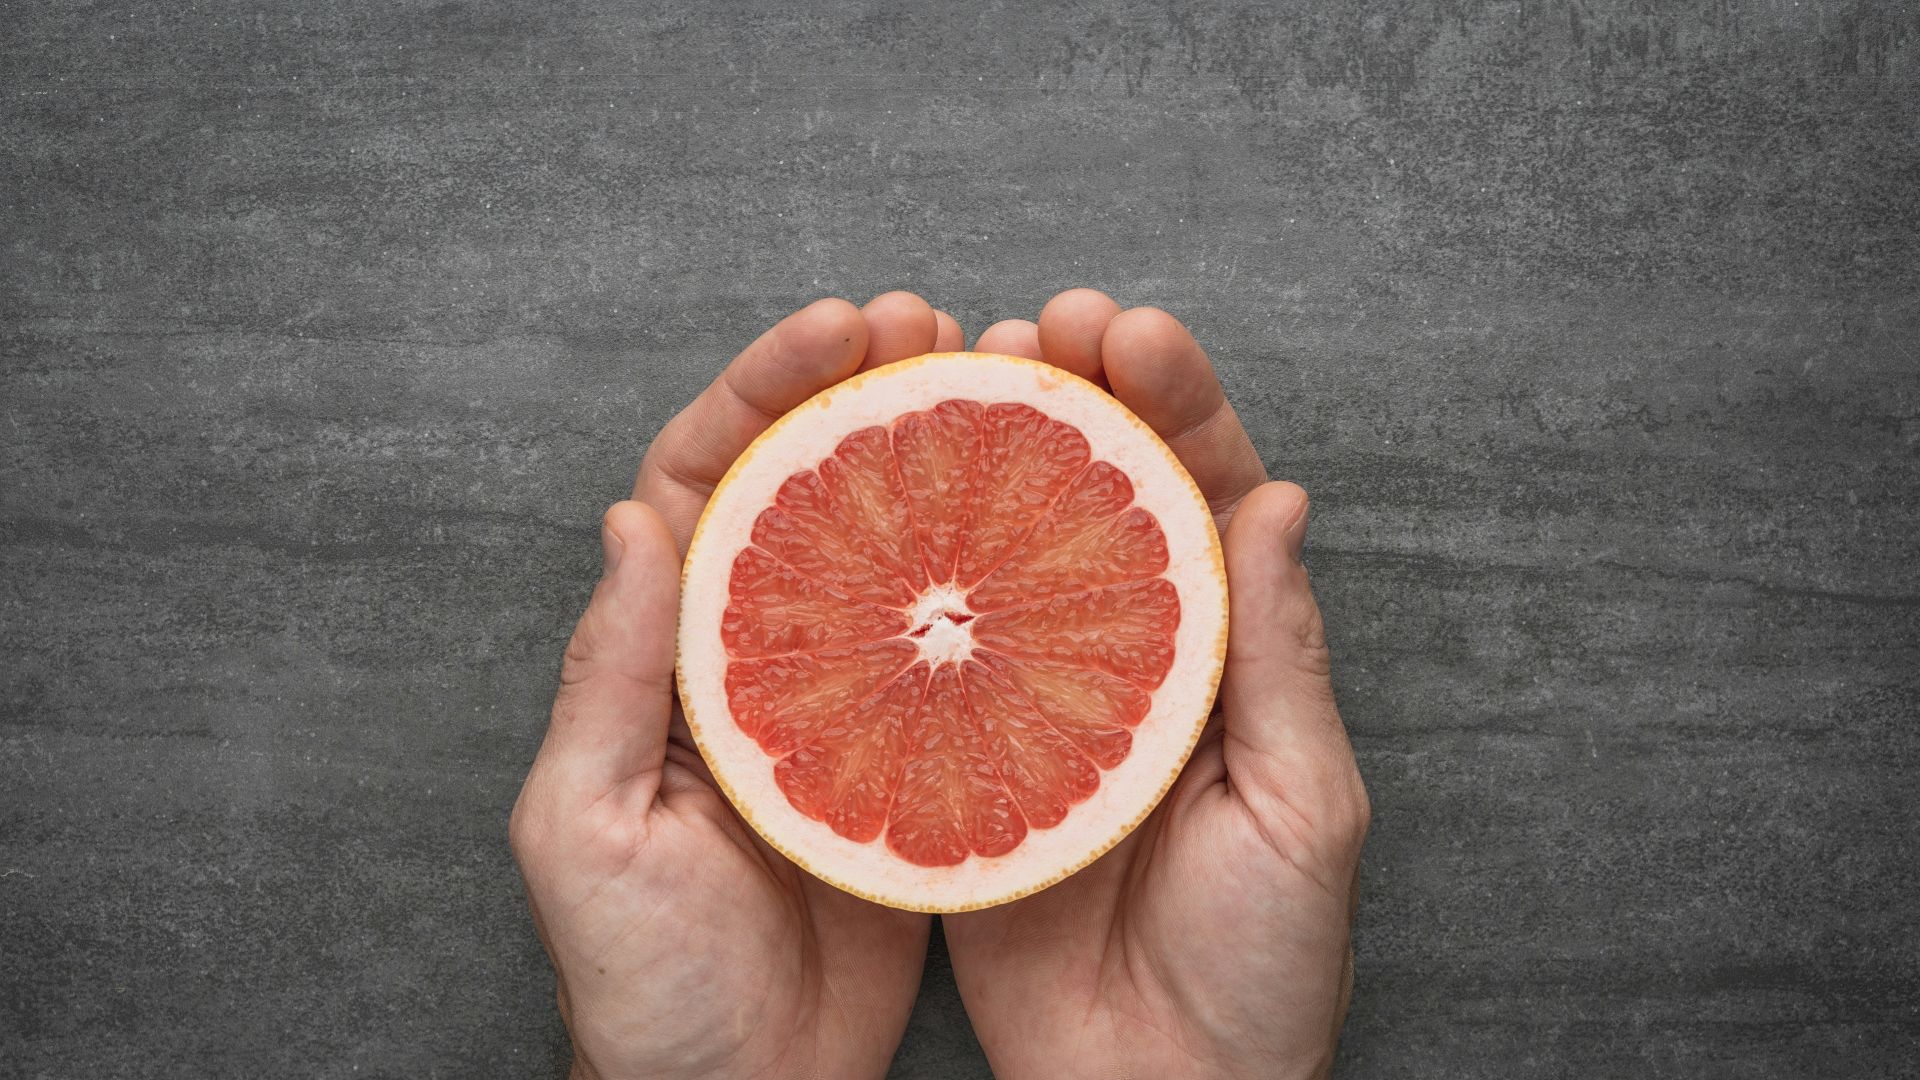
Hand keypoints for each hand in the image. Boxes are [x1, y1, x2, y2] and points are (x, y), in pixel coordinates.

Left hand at [509, 294, 963, 1079]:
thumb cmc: (643, 982)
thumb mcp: (589, 827)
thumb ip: (610, 677)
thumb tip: (635, 516)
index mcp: (665, 654)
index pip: (706, 480)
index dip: (765, 389)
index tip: (841, 327)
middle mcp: (753, 659)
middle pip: (806, 488)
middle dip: (863, 391)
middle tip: (940, 328)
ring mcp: (838, 705)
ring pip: (889, 551)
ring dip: (941, 464)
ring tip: (1010, 392)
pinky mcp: (911, 762)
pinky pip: (951, 649)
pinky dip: (993, 583)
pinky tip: (1049, 535)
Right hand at [943, 292, 1371, 1079]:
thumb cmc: (1262, 968)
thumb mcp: (1300, 805)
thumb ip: (1280, 656)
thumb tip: (1278, 499)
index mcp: (1227, 657)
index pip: (1205, 496)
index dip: (1172, 403)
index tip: (1126, 330)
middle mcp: (1132, 662)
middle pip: (1100, 500)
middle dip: (1071, 399)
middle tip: (1026, 328)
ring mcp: (1043, 707)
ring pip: (1009, 558)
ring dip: (982, 465)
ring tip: (946, 379)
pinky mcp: (965, 765)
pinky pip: (936, 661)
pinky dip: (908, 588)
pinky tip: (874, 516)